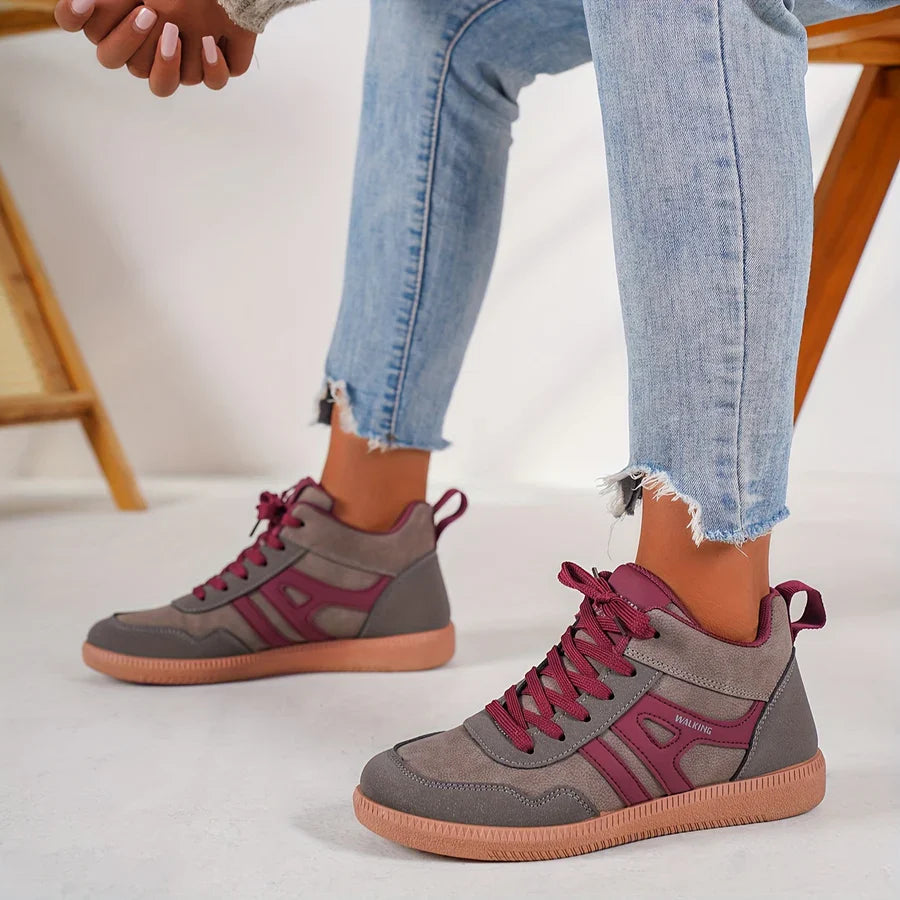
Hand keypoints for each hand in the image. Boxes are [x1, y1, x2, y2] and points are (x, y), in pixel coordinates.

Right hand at [54, 0, 256, 96]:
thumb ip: (110, 0)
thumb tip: (81, 3)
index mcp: (125, 23)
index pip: (93, 35)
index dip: (84, 21)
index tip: (87, 2)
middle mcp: (149, 48)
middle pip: (122, 63)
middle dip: (129, 39)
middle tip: (150, 13)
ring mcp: (181, 61)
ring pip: (162, 86)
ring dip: (167, 64)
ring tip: (176, 33)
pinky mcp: (217, 64)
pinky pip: (212, 81)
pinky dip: (212, 66)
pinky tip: (211, 42)